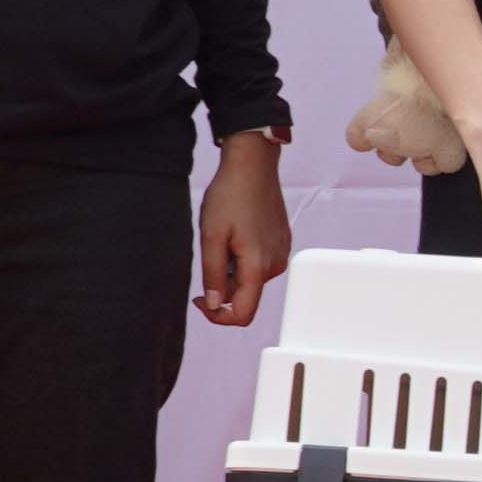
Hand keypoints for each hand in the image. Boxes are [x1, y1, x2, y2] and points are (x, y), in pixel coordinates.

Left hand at [195, 130, 290, 326]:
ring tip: (223, 238)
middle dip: (223, 285)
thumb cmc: (230, 196)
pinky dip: (243, 257)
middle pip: (245, 296)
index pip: (243, 314)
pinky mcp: (281, 243)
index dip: (218, 316)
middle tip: (208, 254)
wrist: (253, 165)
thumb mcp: (211, 236)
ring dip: (233, 269)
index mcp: (258, 267)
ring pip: (251, 279)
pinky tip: (236, 231)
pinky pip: (259, 263)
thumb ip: (214, 275)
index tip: (200, 299)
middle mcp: (275, 265)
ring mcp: (281, 253)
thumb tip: (214, 305)